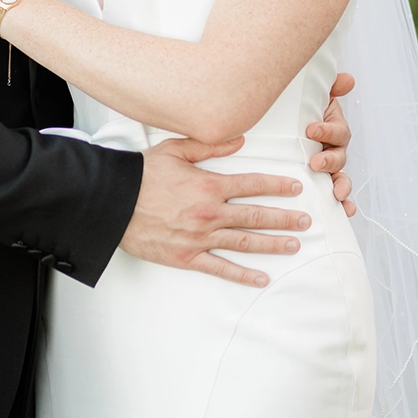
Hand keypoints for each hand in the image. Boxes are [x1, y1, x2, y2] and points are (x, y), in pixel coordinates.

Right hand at [120, 135, 314, 287]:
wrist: (111, 202)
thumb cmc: (141, 175)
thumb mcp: (175, 150)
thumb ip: (210, 145)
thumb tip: (240, 139)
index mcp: (209, 185)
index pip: (253, 184)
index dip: (278, 186)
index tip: (296, 188)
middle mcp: (210, 212)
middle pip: (256, 216)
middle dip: (285, 219)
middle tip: (307, 222)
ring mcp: (200, 237)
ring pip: (244, 242)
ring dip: (272, 245)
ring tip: (294, 246)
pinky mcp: (187, 256)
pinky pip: (220, 268)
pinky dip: (242, 275)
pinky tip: (262, 278)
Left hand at [305, 71, 356, 217]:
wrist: (277, 130)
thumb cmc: (295, 114)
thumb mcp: (309, 98)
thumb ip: (329, 87)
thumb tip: (348, 79)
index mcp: (331, 129)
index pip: (337, 130)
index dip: (328, 130)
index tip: (311, 130)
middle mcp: (333, 149)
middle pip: (340, 157)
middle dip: (330, 161)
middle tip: (315, 163)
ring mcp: (328, 169)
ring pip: (341, 178)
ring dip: (342, 186)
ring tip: (336, 194)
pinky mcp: (321, 185)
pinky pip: (336, 196)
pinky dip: (344, 205)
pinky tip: (345, 213)